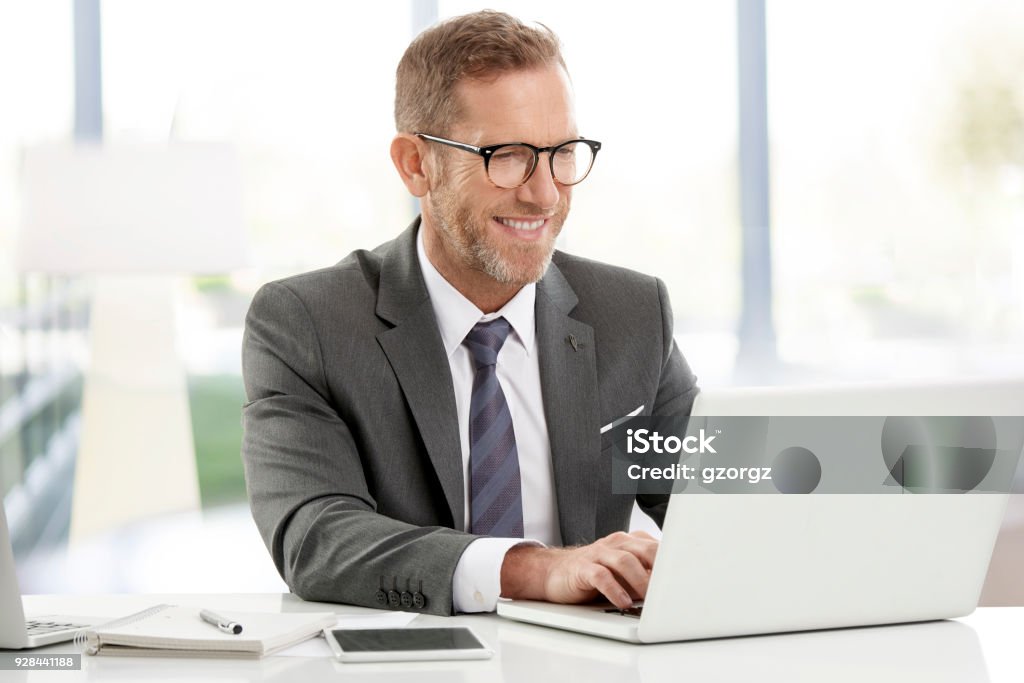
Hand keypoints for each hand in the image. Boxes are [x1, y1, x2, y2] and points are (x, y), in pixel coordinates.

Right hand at [499, 531, 658, 608]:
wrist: (555, 572)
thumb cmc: (596, 574)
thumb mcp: (625, 575)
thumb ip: (646, 576)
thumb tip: (672, 592)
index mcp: (630, 542)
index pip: (657, 547)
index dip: (673, 561)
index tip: (687, 577)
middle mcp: (616, 544)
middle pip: (644, 550)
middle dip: (661, 568)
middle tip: (672, 588)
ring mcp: (599, 554)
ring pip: (625, 561)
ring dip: (640, 580)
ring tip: (650, 598)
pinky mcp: (583, 569)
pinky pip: (601, 577)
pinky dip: (615, 590)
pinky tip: (623, 603)